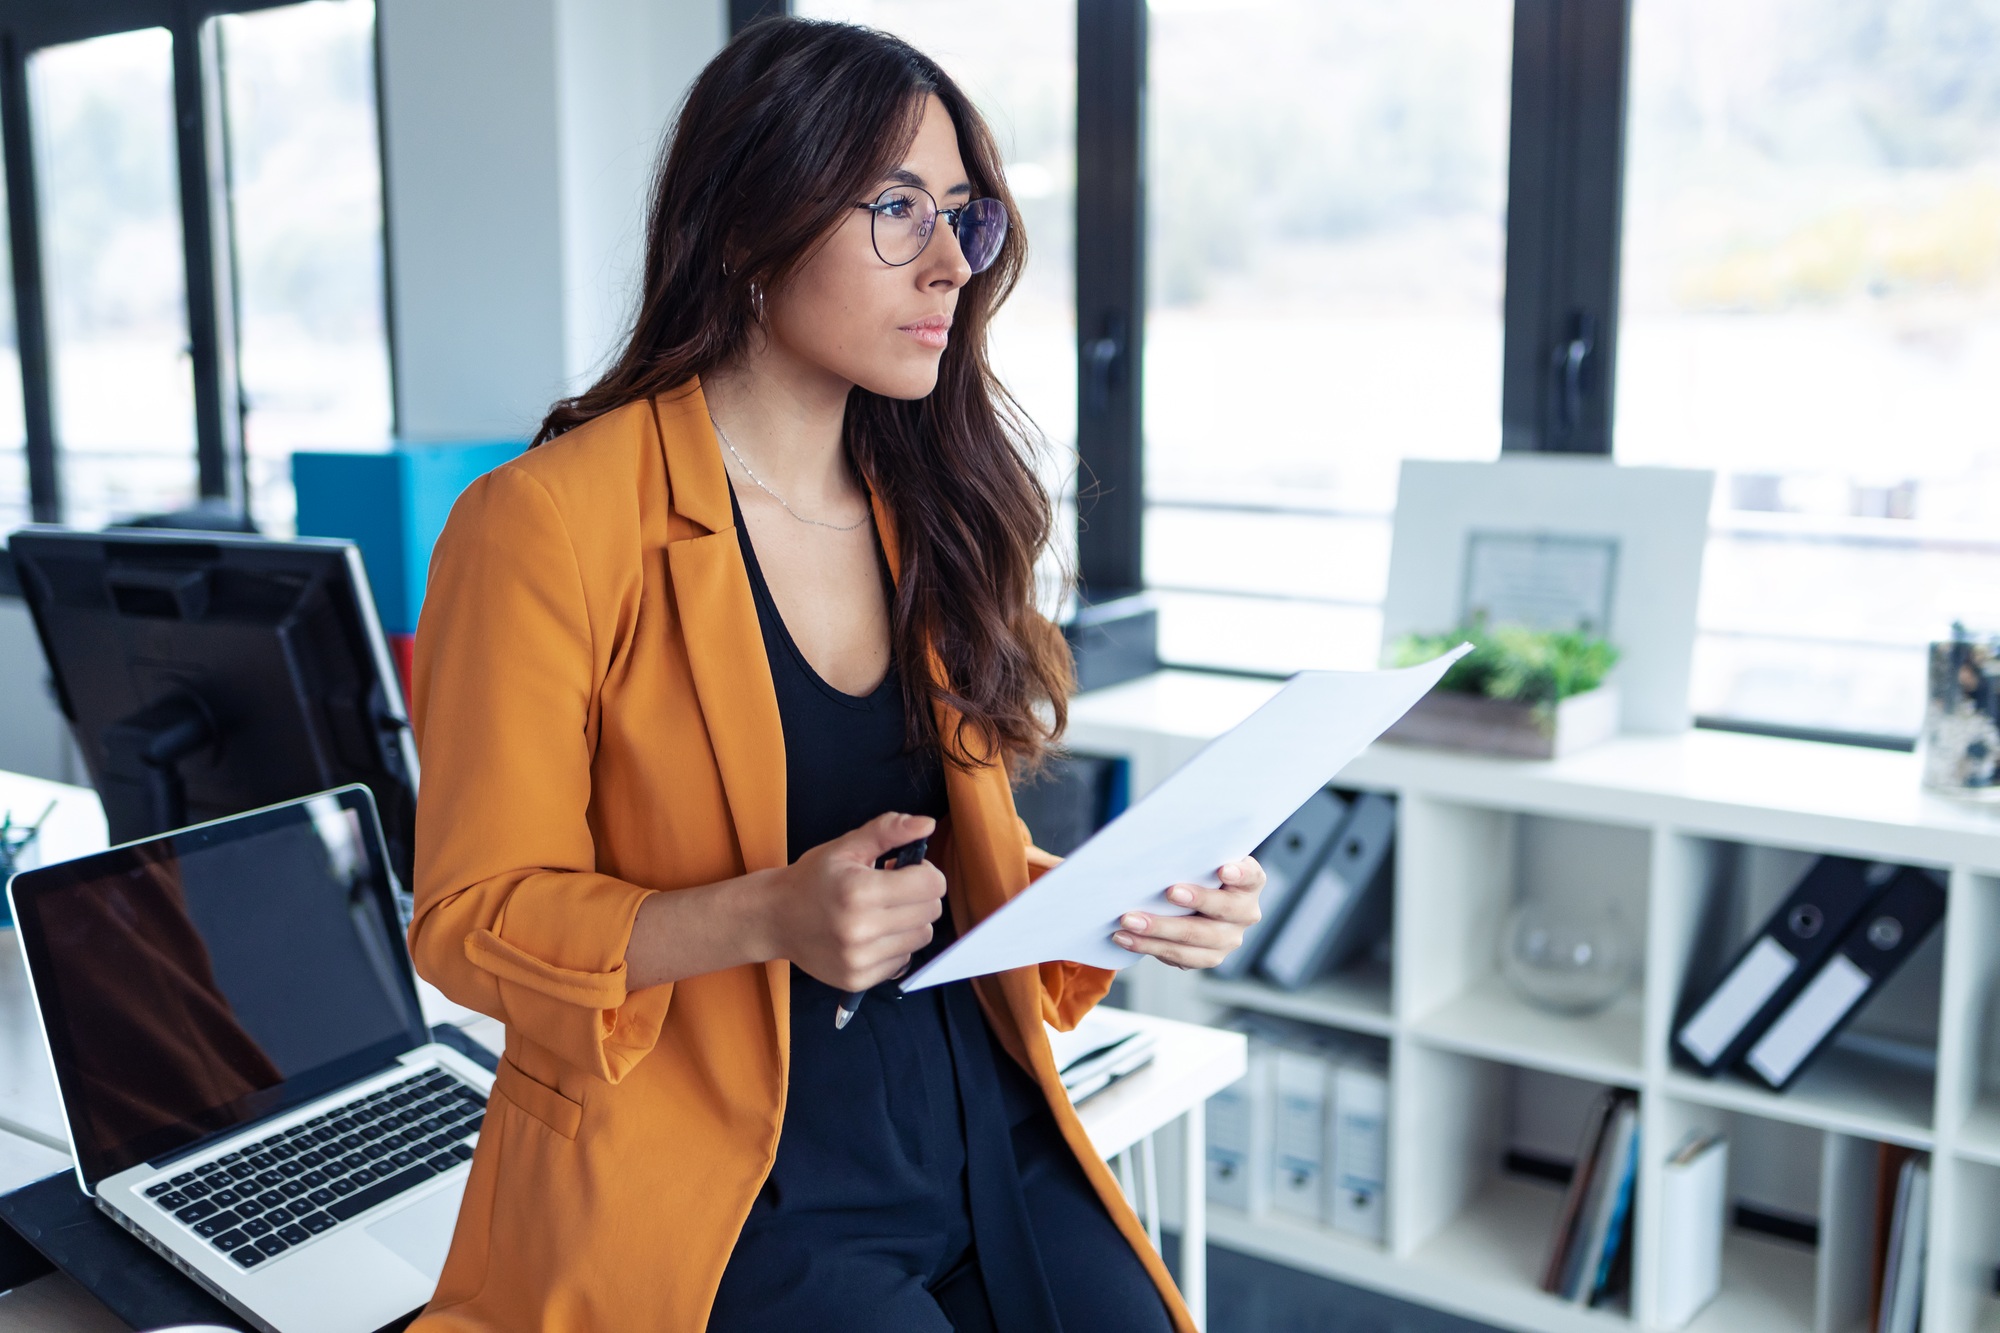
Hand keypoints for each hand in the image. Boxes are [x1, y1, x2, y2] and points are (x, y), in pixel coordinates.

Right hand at [764, 812, 944, 990]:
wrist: (775, 919)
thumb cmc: (813, 879)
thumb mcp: (847, 846)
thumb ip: (889, 830)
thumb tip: (927, 824)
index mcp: (859, 890)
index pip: (931, 884)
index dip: (926, 871)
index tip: (906, 869)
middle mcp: (861, 929)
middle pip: (931, 911)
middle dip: (920, 895)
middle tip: (893, 889)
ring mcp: (860, 959)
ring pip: (922, 937)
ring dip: (911, 922)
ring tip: (883, 911)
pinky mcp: (859, 979)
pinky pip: (904, 961)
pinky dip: (896, 946)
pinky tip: (873, 934)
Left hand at [1112, 855, 1265, 969]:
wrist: (1190, 901)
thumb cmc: (1193, 871)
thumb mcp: (1199, 859)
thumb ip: (1192, 852)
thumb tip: (1158, 839)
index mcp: (1249, 883)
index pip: (1251, 876)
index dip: (1240, 873)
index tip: (1223, 869)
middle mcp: (1245, 913)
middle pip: (1222, 910)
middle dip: (1194, 901)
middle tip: (1167, 892)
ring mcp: (1228, 939)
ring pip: (1196, 940)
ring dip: (1159, 930)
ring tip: (1129, 922)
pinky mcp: (1208, 957)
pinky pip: (1180, 956)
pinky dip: (1150, 947)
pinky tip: (1127, 938)